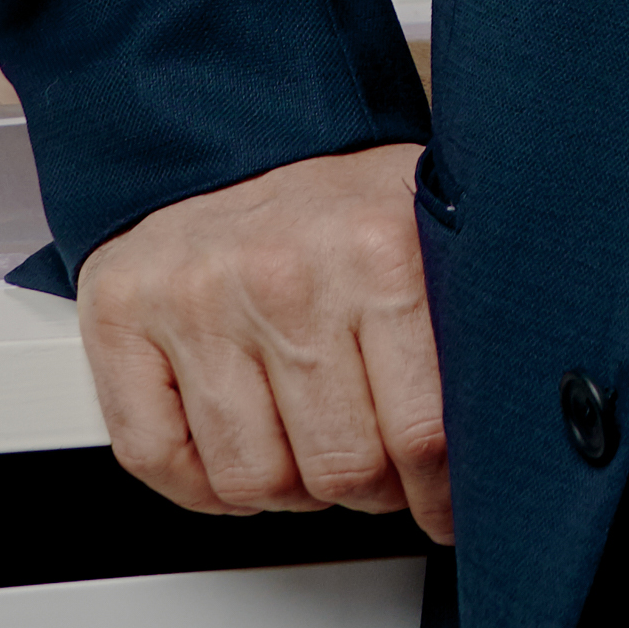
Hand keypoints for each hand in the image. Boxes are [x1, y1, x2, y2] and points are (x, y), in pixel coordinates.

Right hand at [74, 142, 452, 546]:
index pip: (422, 432)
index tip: (446, 505)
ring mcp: (197, 303)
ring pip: (253, 480)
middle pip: (341, 468)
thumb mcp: (426, 226)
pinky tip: (241, 454)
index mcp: (378, 250)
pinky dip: (201, 486)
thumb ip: (459, 316)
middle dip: (370, 490)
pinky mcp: (123, 318)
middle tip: (379, 474)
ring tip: (312, 456)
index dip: (440, 492)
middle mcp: (285, 278)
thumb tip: (506, 421)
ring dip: (291, 492)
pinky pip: (159, 460)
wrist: (230, 122)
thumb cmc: (336, 193)